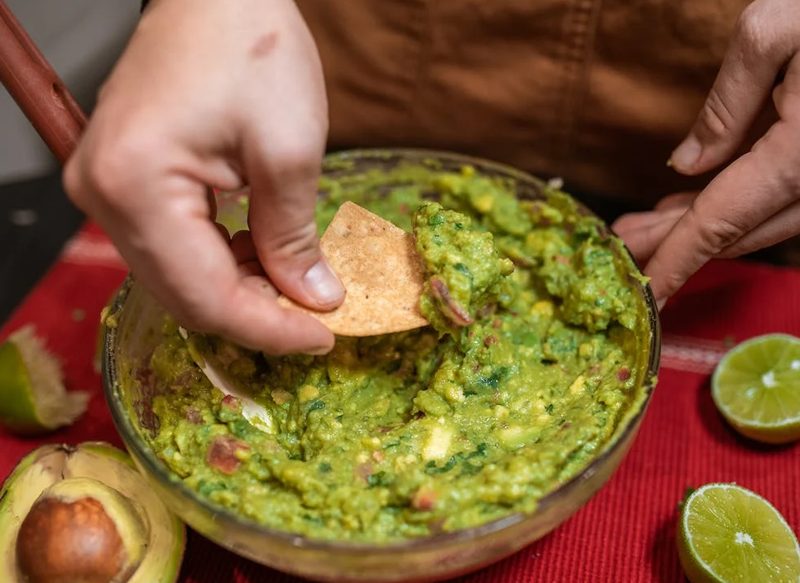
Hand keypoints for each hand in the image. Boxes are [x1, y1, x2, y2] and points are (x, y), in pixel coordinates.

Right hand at [64, 0, 343, 353]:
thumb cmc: (250, 45)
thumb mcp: (290, 150)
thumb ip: (294, 237)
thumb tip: (312, 299)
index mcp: (135, 186)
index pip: (205, 297)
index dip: (269, 329)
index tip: (322, 338)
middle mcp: (102, 195)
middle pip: (184, 296)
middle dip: (256, 314)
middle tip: (315, 317)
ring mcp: (105, 187)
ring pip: (179, 277)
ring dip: (240, 290)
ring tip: (296, 281)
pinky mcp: (123, 180)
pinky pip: (173, 246)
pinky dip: (221, 260)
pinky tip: (261, 250)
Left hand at [613, 0, 799, 306]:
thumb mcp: (776, 31)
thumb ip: (727, 104)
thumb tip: (687, 165)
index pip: (721, 222)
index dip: (676, 261)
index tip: (646, 295)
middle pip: (738, 228)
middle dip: (676, 243)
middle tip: (625, 244)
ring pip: (763, 219)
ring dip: (704, 227)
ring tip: (650, 225)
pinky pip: (784, 198)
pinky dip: (738, 205)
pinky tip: (701, 200)